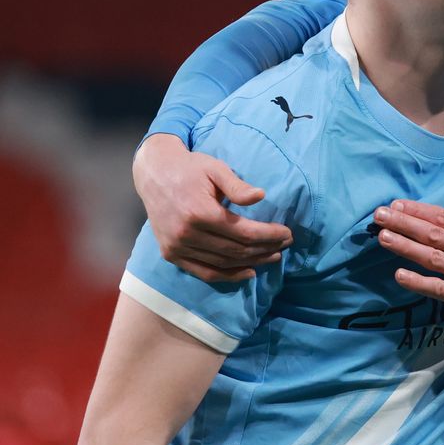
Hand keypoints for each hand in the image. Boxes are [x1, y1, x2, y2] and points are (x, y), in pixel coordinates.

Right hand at [132, 134, 291, 281]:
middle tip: (286, 245)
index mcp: (200, 212)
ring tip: (273, 256)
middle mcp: (186, 234)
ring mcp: (176, 247)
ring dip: (252, 262)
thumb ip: (238, 185)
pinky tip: (248, 272)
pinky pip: (203, 272)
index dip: (269, 235)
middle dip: (266, 249)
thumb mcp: (216, 168)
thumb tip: (261, 196)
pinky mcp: (170, 254)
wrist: (154, 174)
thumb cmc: (190, 168)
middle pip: (236, 250)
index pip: (244, 233)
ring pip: (223, 263)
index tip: (287, 233)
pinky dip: (228, 275)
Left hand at [374, 174, 443, 331]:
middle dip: (404, 224)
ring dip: (406, 247)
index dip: (418, 210)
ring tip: (383, 238)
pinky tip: (400, 275)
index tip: (396, 205)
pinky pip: (440, 288)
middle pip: (433, 234)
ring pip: (433, 258)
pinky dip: (419, 282)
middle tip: (378, 216)